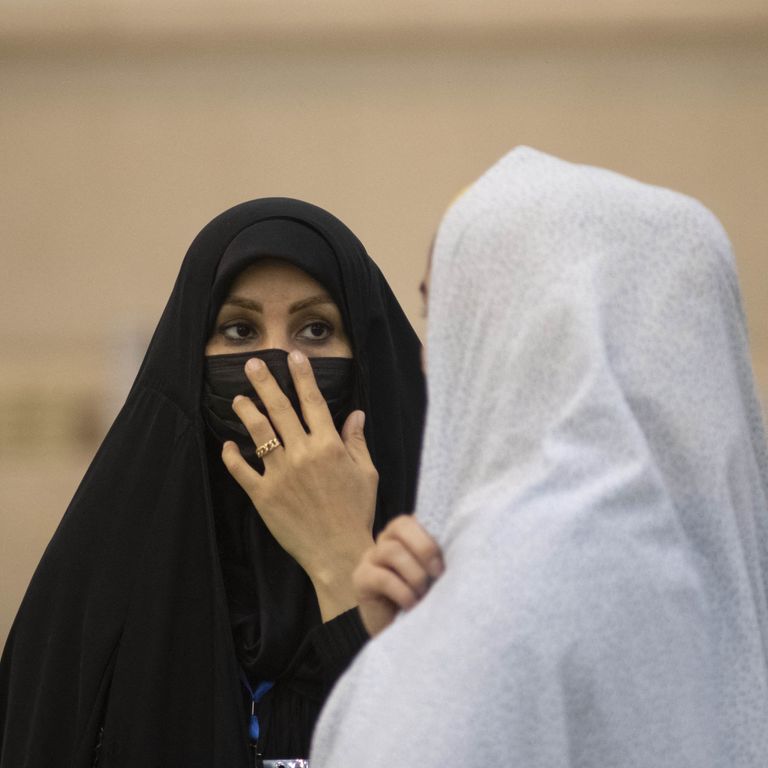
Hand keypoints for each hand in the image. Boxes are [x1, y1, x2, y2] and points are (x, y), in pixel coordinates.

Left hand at [222, 350, 378, 620]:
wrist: (339, 551)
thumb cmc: (357, 512)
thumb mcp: (367, 474)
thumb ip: (357, 442)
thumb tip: (356, 414)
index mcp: (329, 446)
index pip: (314, 402)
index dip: (303, 376)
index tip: (293, 356)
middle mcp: (303, 454)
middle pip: (280, 409)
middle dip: (265, 383)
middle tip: (252, 364)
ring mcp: (281, 474)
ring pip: (259, 433)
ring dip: (247, 412)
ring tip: (238, 398)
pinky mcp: (264, 495)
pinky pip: (242, 471)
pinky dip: (232, 456)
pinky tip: (227, 444)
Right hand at [354, 515, 443, 636]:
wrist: (399, 630)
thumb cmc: (423, 597)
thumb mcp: (434, 574)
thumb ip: (440, 558)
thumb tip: (463, 550)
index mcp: (406, 533)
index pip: (415, 518)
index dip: (432, 534)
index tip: (449, 556)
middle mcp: (386, 539)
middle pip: (400, 526)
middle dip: (424, 548)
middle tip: (438, 573)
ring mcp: (371, 557)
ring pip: (391, 551)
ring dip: (414, 574)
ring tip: (424, 593)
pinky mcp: (361, 578)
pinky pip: (382, 577)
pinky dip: (402, 591)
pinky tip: (412, 604)